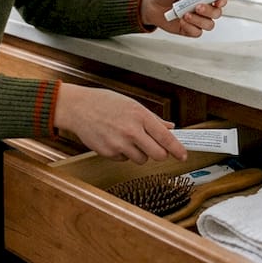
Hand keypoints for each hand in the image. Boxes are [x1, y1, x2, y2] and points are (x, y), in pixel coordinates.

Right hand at [53, 85, 187, 162]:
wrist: (78, 108)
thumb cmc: (104, 103)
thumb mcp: (132, 104)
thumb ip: (152, 119)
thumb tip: (169, 127)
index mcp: (140, 116)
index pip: (166, 138)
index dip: (177, 149)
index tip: (183, 154)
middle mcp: (131, 131)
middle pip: (158, 155)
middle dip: (160, 153)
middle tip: (156, 148)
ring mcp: (119, 144)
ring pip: (141, 159)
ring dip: (140, 153)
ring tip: (128, 139)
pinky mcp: (108, 153)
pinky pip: (124, 159)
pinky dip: (123, 153)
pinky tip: (115, 140)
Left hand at [141, 0, 225, 36]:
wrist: (150, 4)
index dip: (222, 0)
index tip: (218, 1)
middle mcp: (202, 8)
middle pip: (217, 13)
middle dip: (209, 10)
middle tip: (197, 6)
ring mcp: (196, 20)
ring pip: (209, 25)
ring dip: (199, 20)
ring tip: (186, 14)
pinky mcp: (189, 29)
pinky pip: (197, 32)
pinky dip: (190, 27)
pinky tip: (182, 21)